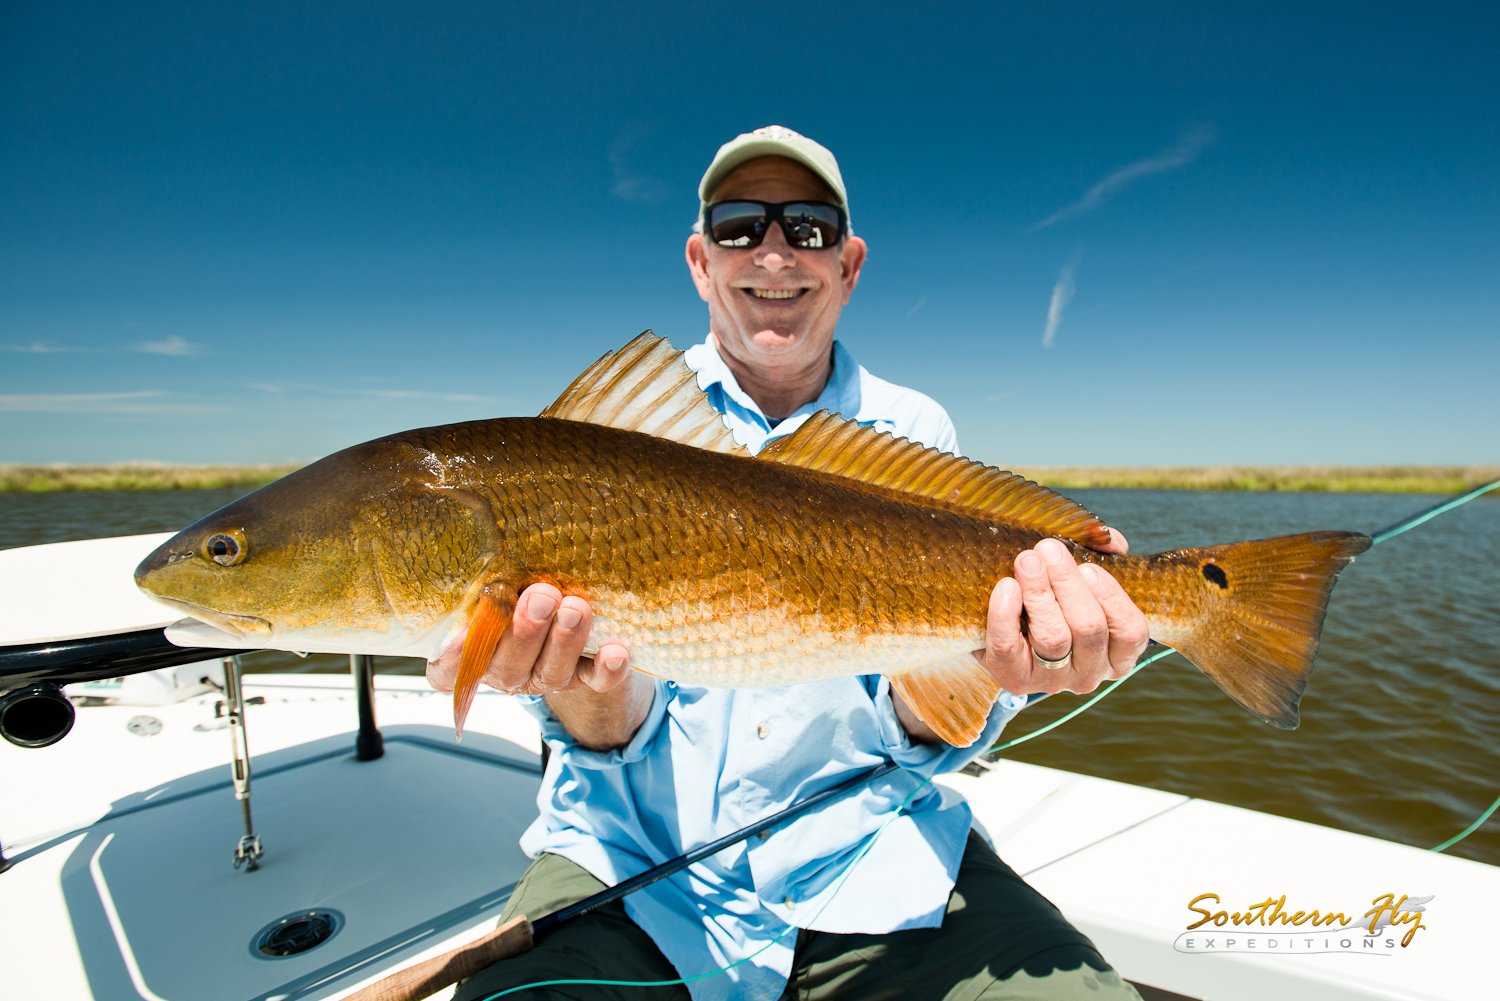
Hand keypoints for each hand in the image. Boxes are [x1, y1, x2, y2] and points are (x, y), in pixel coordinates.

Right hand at [425, 582, 632, 695]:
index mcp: (468, 651)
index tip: (461, 631)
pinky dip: (607, 669)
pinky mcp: (583, 676)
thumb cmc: (515, 581)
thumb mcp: (494, 574)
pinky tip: (617, 652)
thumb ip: (486, 569)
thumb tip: (478, 524)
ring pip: (551, 671)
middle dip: (526, 631)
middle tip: (540, 597)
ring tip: (575, 608)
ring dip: (564, 640)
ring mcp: (543, 675)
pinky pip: (595, 680)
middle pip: (508, 664)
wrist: (564, 605)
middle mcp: (504, 669)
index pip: (448, 666)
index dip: (453, 654)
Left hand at [979, 529, 1148, 696]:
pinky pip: (1009, 649)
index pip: (1130, 631)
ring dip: (1039, 592)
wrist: (1006, 629)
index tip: (1087, 567)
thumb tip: (1109, 540)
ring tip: (1027, 561)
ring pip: (1053, 637)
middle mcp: (1091, 674)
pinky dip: (1005, 615)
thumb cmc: (1058, 599)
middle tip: (1048, 549)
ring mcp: (1054, 681)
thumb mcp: (1086, 579)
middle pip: (1088, 627)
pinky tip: (1006, 587)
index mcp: (1119, 654)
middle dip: (1067, 582)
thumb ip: (1105, 556)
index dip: (1110, 595)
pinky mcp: (1015, 680)